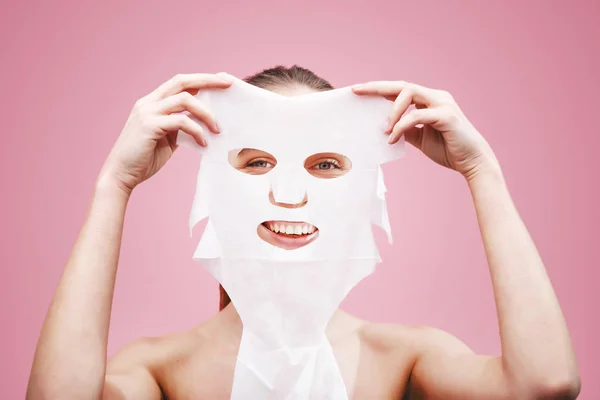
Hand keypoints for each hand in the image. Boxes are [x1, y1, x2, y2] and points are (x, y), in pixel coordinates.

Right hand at [97, 73, 231, 194]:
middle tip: (228, 85)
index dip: (201, 79)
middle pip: (182, 81)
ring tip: (218, 129)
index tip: (222, 80)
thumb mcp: (167, 138)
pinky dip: (196, 131)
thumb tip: (203, 124)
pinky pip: (181, 122)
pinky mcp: (149, 126)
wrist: (121, 174)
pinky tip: (203, 143)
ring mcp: (147, 112)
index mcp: (152, 102)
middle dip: (207, 81)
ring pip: (184, 100)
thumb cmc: (144, 158)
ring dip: (206, 113)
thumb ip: (180, 127)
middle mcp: (148, 102)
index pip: (179, 83)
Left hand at [352, 81, 499, 180]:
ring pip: (409, 93)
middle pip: (401, 85)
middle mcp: (436, 97)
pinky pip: (417, 115)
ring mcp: (443, 103)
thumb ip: (405, 129)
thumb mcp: (419, 138)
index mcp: (429, 100)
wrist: (472, 162)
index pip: (400, 90)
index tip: (358, 91)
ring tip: (384, 129)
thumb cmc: (448, 149)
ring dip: (392, 111)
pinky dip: (401, 125)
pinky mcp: (447, 115)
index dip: (379, 89)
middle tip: (356, 92)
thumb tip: (384, 127)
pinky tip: (392, 138)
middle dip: (377, 87)